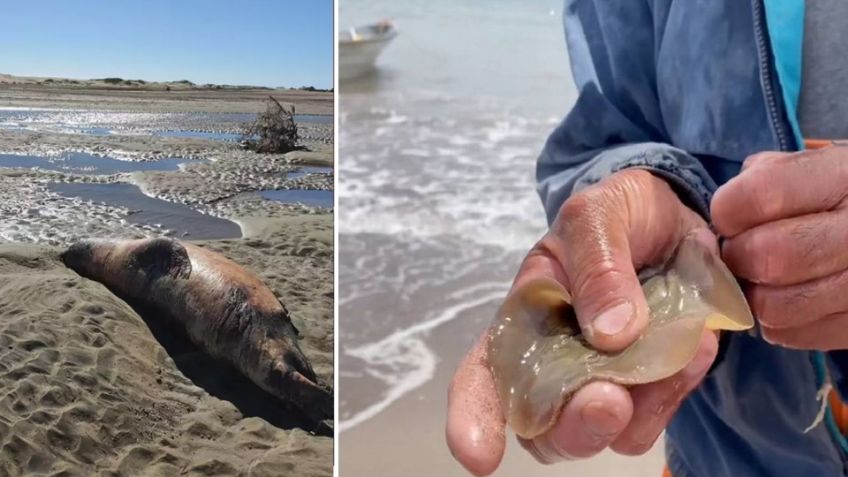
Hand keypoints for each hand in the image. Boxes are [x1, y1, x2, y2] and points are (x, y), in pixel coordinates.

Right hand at [446, 170, 719, 474]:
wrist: (678, 217)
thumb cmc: (618, 213)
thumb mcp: (598, 214)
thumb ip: (597, 264)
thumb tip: (609, 334)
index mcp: (524, 322)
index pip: (482, 378)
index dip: (472, 419)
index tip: (480, 456)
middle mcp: (556, 365)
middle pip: (545, 429)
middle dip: (574, 426)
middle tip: (607, 399)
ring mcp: (606, 383)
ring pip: (608, 436)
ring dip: (639, 406)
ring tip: (675, 348)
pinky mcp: (654, 391)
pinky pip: (659, 416)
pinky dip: (678, 388)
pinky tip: (693, 345)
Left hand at [712, 148, 847, 348]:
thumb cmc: (838, 197)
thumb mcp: (815, 169)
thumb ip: (769, 176)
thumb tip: (726, 210)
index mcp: (842, 179)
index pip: (759, 195)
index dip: (729, 210)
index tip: (730, 217)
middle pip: (767, 256)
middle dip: (739, 256)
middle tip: (742, 252)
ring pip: (774, 305)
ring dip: (753, 294)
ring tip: (762, 278)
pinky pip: (788, 334)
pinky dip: (773, 321)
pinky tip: (785, 298)